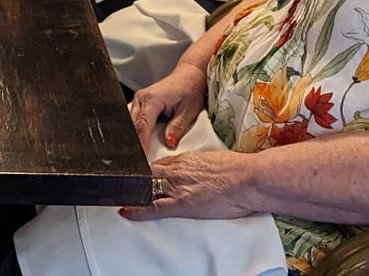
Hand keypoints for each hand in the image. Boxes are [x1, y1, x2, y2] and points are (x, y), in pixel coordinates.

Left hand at [121, 150, 258, 222]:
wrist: (249, 179)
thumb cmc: (237, 170)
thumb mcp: (212, 160)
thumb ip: (197, 165)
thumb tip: (194, 170)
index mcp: (184, 158)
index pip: (156, 163)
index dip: (143, 170)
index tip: (135, 174)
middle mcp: (177, 169)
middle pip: (146, 172)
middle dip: (133, 179)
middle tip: (120, 184)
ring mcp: (178, 186)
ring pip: (146, 187)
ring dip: (133, 192)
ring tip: (119, 196)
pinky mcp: (183, 202)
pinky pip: (154, 206)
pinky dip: (138, 209)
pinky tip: (127, 210)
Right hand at [128, 61, 207, 151]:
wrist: (190, 76)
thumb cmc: (191, 89)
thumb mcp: (189, 111)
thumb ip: (177, 128)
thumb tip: (169, 143)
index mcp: (152, 99)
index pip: (142, 126)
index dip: (142, 144)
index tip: (143, 160)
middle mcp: (141, 98)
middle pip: (133, 127)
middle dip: (136, 144)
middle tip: (142, 162)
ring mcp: (138, 100)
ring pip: (131, 125)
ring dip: (136, 138)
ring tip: (142, 154)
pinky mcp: (140, 104)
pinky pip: (134, 121)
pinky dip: (138, 132)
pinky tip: (143, 142)